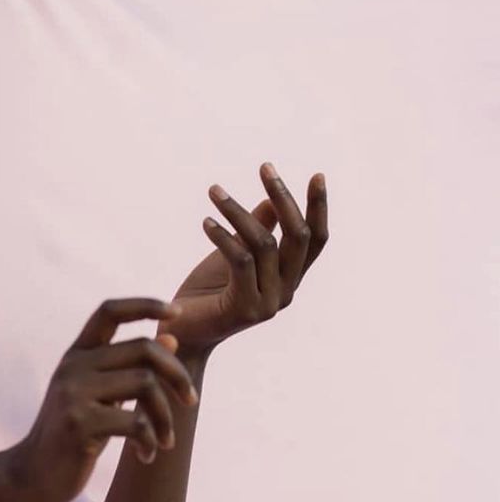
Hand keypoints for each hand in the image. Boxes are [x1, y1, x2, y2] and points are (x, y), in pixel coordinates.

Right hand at [8, 298, 199, 501]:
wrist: (34, 474)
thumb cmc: (73, 433)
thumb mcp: (100, 395)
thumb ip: (130, 368)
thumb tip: (172, 339)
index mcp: (77, 354)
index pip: (110, 311)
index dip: (145, 305)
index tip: (177, 312)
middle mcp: (73, 366)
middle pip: (143, 349)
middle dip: (178, 374)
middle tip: (191, 401)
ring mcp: (73, 393)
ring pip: (145, 383)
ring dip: (166, 417)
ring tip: (166, 441)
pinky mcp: (79, 424)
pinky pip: (135, 422)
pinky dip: (150, 441)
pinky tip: (146, 455)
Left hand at [156, 163, 328, 358]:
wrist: (184, 334)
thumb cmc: (208, 292)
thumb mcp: (233, 255)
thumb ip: (257, 231)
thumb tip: (270, 200)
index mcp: (289, 278)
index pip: (315, 240)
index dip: (318, 208)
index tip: (318, 175)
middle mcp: (286, 291)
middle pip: (298, 237)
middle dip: (284, 197)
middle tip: (264, 167)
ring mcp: (268, 302)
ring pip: (264, 244)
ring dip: (238, 211)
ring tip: (214, 191)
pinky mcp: (244, 308)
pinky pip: (240, 261)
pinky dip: (223, 236)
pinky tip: (206, 222)